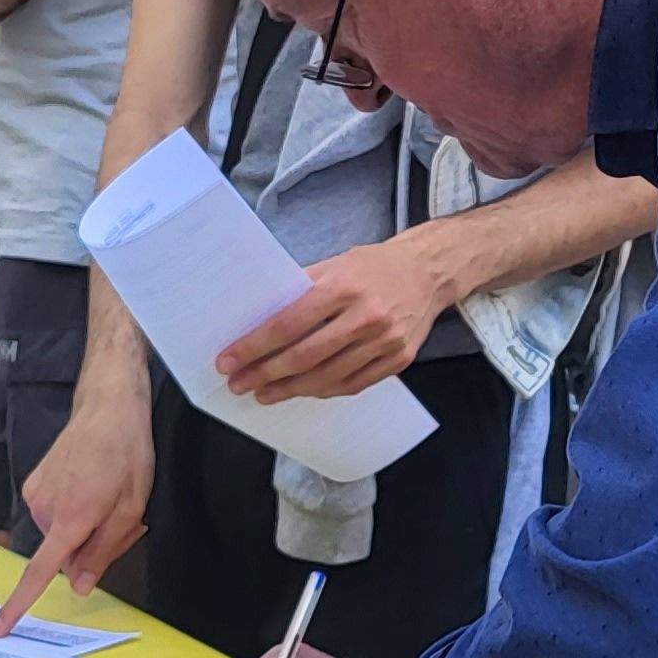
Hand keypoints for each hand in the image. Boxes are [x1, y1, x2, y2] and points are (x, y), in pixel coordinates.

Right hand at [0, 404, 152, 637]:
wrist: (107, 409)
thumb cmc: (127, 455)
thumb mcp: (132, 509)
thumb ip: (103, 551)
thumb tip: (77, 586)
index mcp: (71, 518)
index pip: (39, 571)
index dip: (18, 605)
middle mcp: (44, 508)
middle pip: (63, 553)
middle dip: (91, 546)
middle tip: (120, 516)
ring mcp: (35, 494)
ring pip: (59, 534)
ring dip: (83, 526)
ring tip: (107, 493)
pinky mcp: (32, 484)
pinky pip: (52, 514)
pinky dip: (71, 510)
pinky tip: (90, 484)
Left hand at [219, 239, 458, 403]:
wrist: (429, 271)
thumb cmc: (374, 266)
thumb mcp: (334, 264)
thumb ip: (300, 289)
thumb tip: (256, 318)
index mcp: (343, 286)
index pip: (288, 324)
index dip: (254, 346)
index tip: (228, 361)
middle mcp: (366, 316)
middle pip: (304, 356)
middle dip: (264, 374)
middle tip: (239, 384)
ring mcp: (385, 341)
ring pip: (327, 377)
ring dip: (290, 390)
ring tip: (264, 393)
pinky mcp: (399, 359)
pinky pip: (353, 384)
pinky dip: (323, 391)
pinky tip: (302, 390)